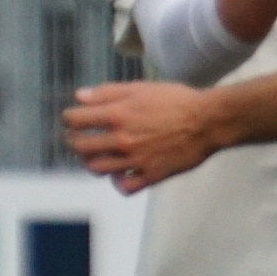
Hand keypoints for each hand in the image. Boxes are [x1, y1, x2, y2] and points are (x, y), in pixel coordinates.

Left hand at [64, 78, 225, 190]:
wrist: (207, 121)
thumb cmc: (177, 101)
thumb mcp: (141, 88)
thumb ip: (108, 92)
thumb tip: (80, 96)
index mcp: (118, 114)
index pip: (76, 120)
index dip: (69, 118)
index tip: (73, 118)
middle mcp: (122, 139)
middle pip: (80, 147)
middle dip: (73, 141)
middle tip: (77, 138)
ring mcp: (135, 160)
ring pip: (97, 168)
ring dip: (91, 161)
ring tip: (96, 155)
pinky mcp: (150, 175)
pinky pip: (124, 187)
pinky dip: (117, 182)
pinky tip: (120, 174)